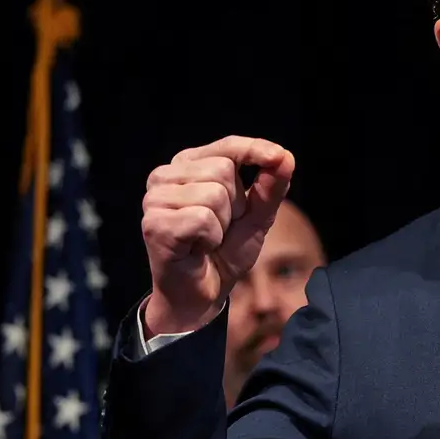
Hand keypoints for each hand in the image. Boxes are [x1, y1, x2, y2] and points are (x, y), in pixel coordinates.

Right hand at [140, 136, 294, 335]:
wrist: (204, 293)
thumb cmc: (225, 250)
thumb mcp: (257, 215)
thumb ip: (271, 186)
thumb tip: (285, 157)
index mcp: (189, 165)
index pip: (227, 145)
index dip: (255, 149)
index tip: (279, 157)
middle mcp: (166, 175)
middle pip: (222, 170)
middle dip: (235, 204)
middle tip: (220, 227)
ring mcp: (155, 198)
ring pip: (213, 194)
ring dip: (222, 224)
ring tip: (207, 238)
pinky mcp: (153, 223)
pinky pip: (201, 218)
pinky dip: (210, 237)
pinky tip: (197, 248)